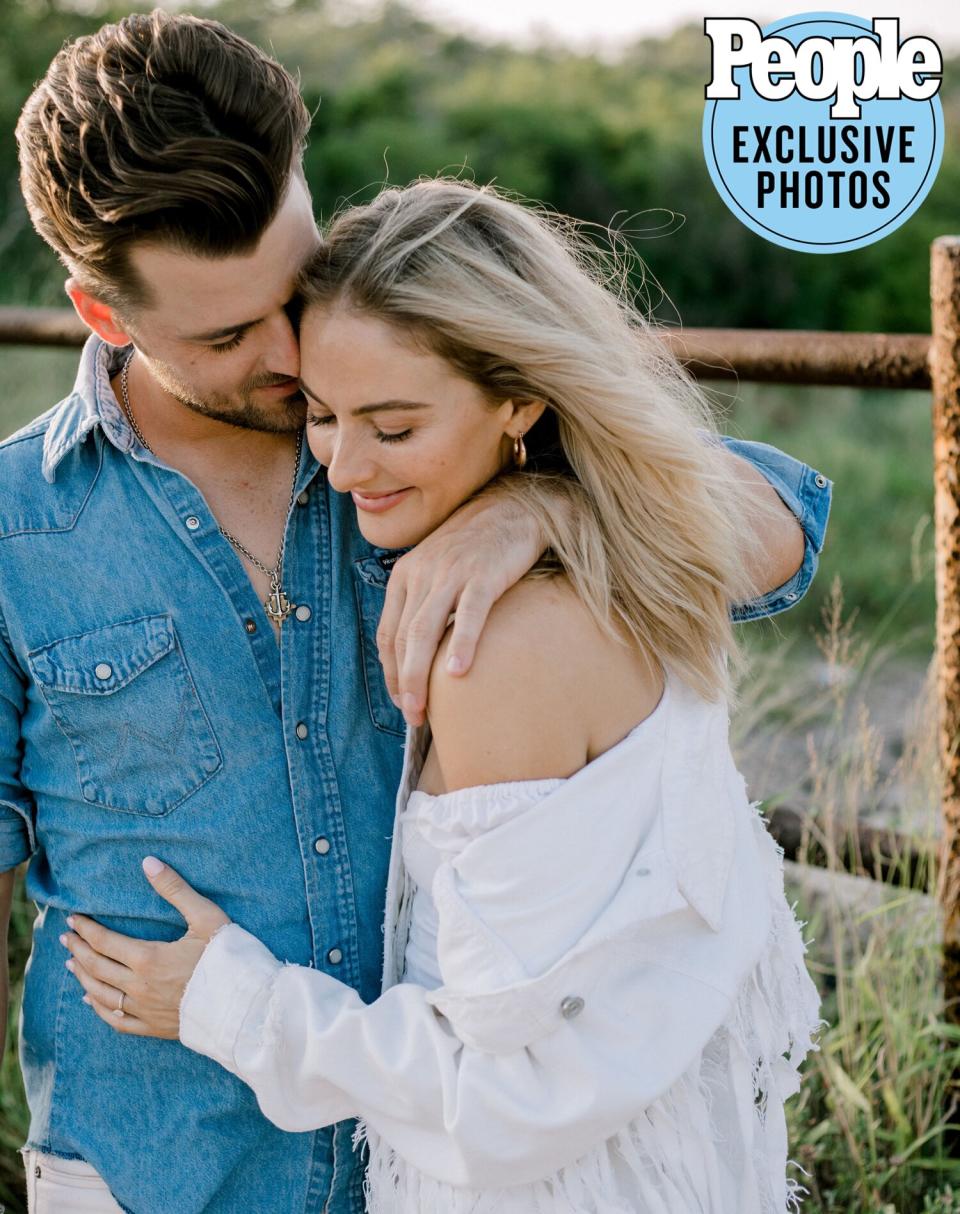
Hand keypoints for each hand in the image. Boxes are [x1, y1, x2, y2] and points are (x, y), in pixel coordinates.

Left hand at [61, 857, 230, 1038]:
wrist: (246, 1005)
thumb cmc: (228, 956)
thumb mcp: (205, 916)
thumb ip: (174, 889)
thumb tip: (148, 862)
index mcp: (148, 958)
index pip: (104, 941)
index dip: (86, 929)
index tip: (73, 918)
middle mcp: (140, 987)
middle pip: (97, 966)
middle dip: (78, 949)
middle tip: (66, 936)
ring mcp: (145, 1010)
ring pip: (101, 993)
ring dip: (83, 976)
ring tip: (71, 963)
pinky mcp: (155, 1028)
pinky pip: (117, 1021)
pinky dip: (99, 1008)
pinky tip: (91, 1000)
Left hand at [378, 480, 544, 726]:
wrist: (516, 508)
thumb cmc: (478, 546)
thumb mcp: (438, 568)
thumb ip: (424, 602)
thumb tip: (421, 652)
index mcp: (405, 575)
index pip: (387, 634)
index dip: (390, 673)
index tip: (401, 700)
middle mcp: (421, 573)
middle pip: (402, 638)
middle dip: (403, 683)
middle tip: (413, 715)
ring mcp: (451, 573)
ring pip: (425, 631)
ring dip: (420, 675)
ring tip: (423, 707)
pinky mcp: (483, 574)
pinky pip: (468, 615)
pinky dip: (461, 644)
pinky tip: (458, 673)